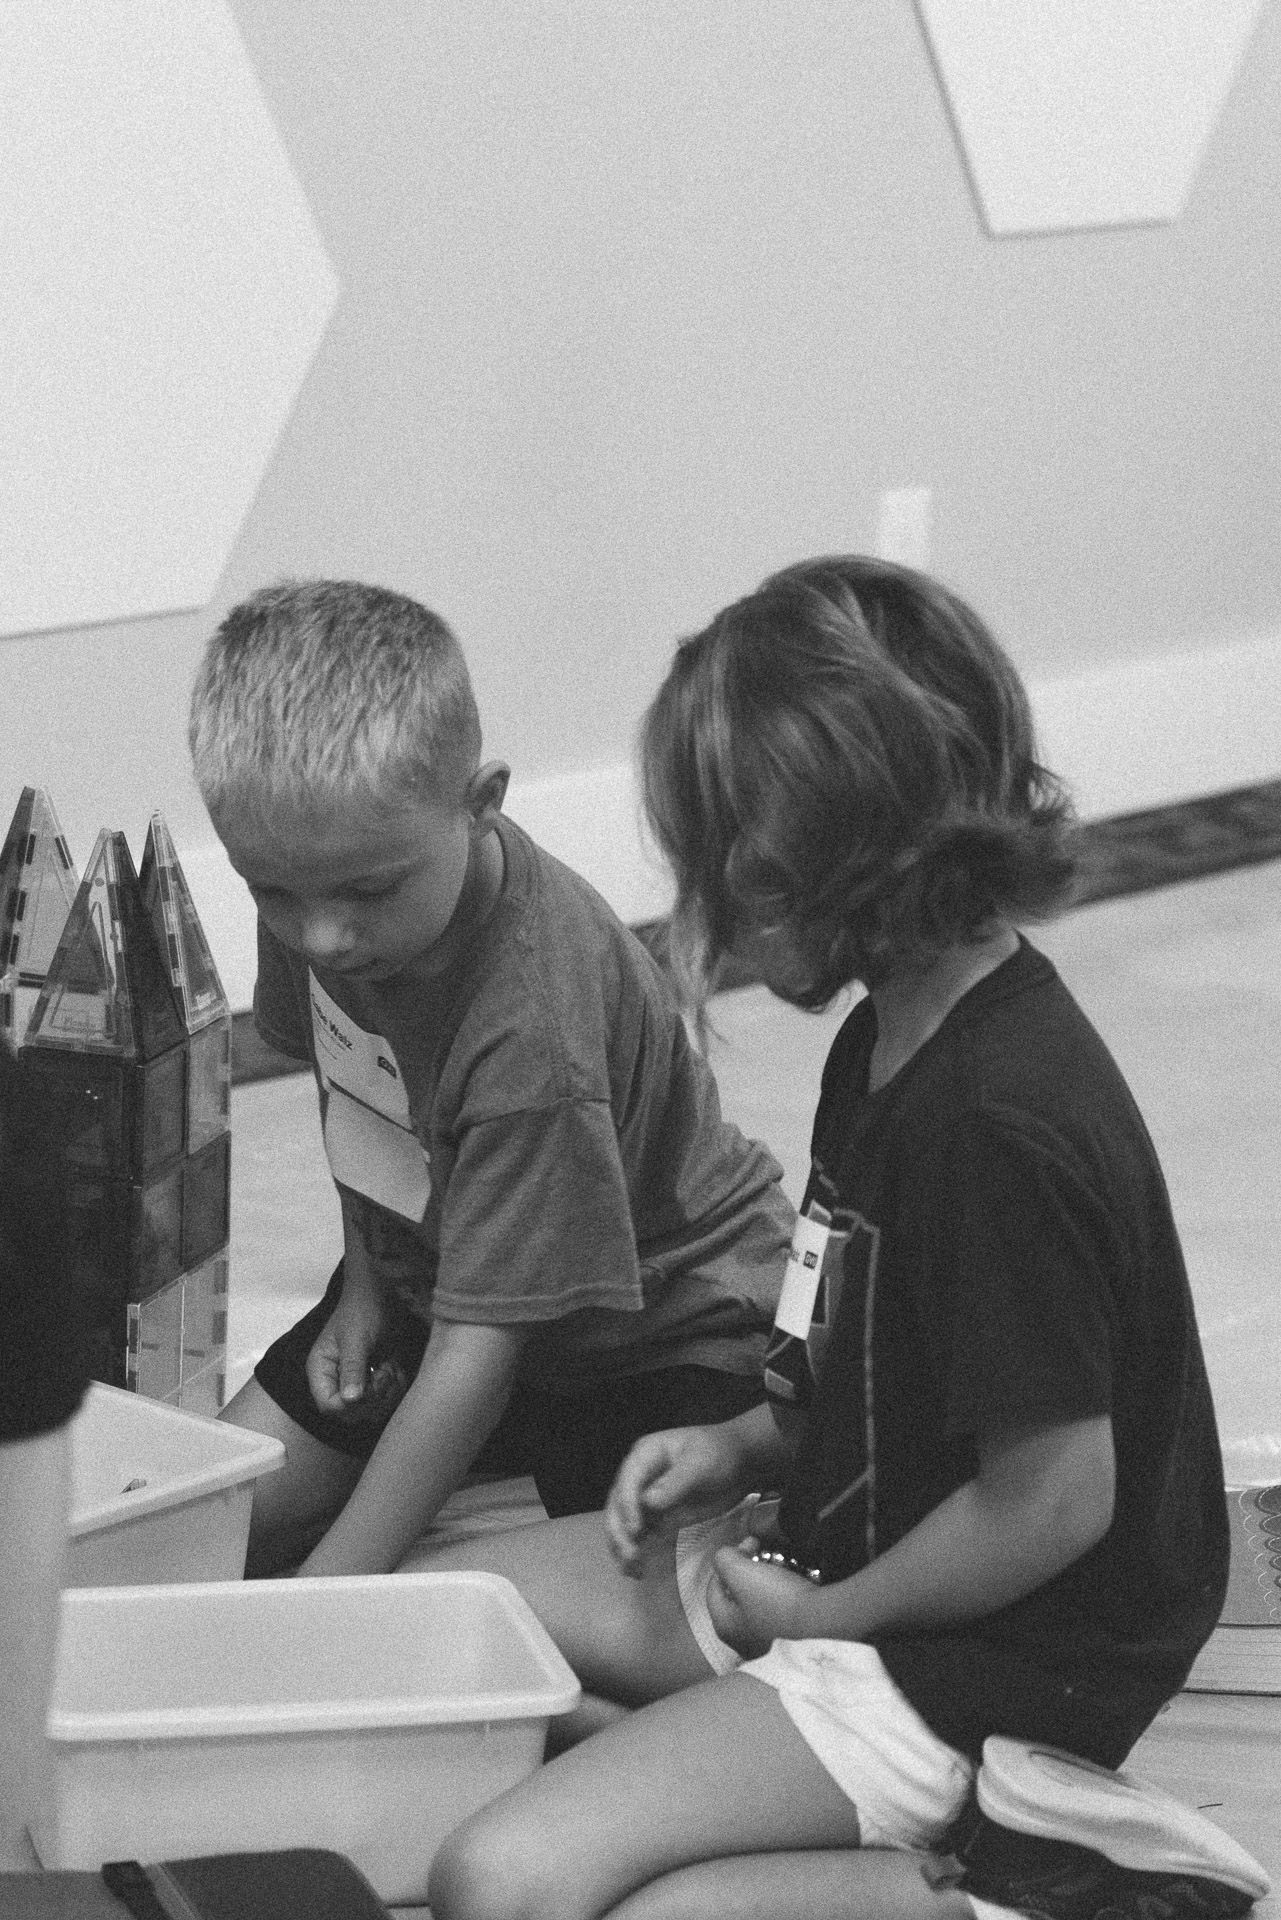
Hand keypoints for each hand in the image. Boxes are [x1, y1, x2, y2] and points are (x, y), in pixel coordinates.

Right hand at [306, 1284, 396, 1418]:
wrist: (381, 1296)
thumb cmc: (362, 1310)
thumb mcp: (356, 1337)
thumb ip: (352, 1367)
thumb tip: (350, 1399)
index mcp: (322, 1370)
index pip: (328, 1406)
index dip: (349, 1406)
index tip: (369, 1386)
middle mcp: (336, 1381)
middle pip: (352, 1414)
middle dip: (373, 1398)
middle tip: (383, 1372)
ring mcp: (356, 1383)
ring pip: (372, 1410)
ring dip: (387, 1391)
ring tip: (389, 1366)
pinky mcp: (373, 1382)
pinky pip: (387, 1400)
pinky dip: (396, 1386)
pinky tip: (394, 1367)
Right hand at [604, 1424, 751, 1576]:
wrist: (740, 1463)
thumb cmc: (720, 1454)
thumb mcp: (701, 1464)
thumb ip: (675, 1482)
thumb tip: (648, 1502)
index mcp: (645, 1455)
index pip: (627, 1481)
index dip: (627, 1506)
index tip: (634, 1530)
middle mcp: (639, 1476)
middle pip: (618, 1505)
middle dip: (620, 1531)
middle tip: (630, 1555)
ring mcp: (645, 1497)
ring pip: (624, 1523)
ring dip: (623, 1546)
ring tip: (631, 1569)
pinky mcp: (657, 1516)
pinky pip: (641, 1535)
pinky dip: (638, 1552)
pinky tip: (638, 1571)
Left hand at [704, 1543, 818, 1659]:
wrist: (819, 1622)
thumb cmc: (773, 1598)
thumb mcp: (739, 1571)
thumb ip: (724, 1558)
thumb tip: (730, 1556)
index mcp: (724, 1624)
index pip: (714, 1587)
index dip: (728, 1560)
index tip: (750, 1545)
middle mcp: (742, 1640)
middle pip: (738, 1595)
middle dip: (749, 1570)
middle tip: (764, 1554)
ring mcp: (766, 1644)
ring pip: (759, 1602)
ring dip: (766, 1581)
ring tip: (780, 1564)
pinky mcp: (788, 1642)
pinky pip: (778, 1611)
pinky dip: (783, 1594)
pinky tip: (793, 1582)